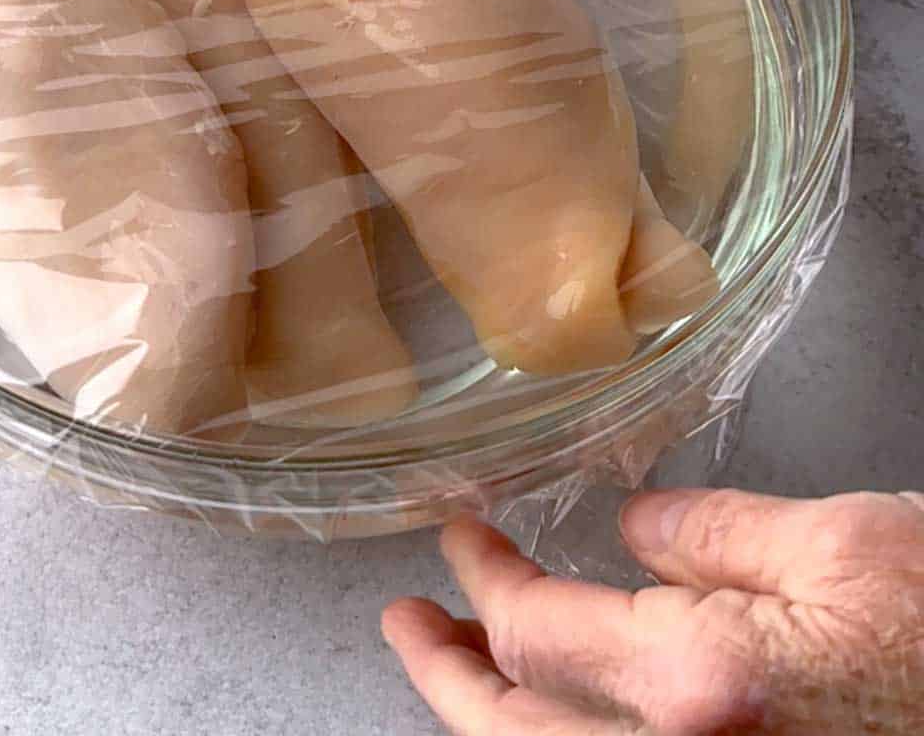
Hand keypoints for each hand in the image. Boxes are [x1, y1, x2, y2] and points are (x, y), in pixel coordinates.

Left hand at [383, 491, 923, 733]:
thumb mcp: (836, 540)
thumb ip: (711, 530)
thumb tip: (628, 526)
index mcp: (701, 683)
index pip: (536, 633)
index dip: (481, 577)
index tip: (457, 535)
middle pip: (516, 733)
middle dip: (445, 677)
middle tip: (406, 627)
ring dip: (493, 716)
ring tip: (461, 664)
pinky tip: (559, 701)